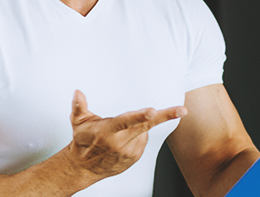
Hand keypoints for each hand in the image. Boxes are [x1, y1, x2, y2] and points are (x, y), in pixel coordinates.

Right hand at [66, 90, 186, 178]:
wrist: (83, 167)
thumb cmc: (83, 142)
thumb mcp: (78, 123)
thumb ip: (79, 106)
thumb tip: (77, 93)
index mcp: (108, 131)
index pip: (126, 121)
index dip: (140, 116)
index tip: (153, 111)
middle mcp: (120, 142)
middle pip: (146, 126)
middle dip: (166, 116)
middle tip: (182, 110)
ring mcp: (129, 152)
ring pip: (143, 132)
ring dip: (138, 127)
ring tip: (120, 132)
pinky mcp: (134, 157)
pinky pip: (142, 141)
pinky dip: (137, 137)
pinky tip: (124, 139)